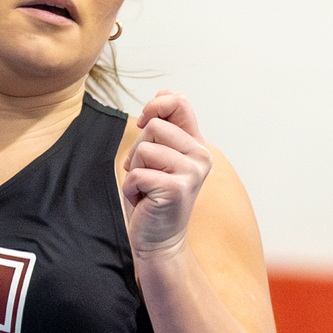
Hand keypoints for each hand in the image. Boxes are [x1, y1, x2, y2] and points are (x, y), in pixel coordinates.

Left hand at [121, 92, 211, 257]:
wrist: (158, 241)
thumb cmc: (154, 199)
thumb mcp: (159, 157)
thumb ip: (165, 126)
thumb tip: (165, 91)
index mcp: (197, 145)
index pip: (179, 102)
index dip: (156, 106)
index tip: (145, 121)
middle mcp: (201, 156)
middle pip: (154, 127)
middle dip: (139, 151)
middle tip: (148, 176)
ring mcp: (191, 172)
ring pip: (144, 149)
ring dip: (135, 170)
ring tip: (147, 189)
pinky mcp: (176, 188)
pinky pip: (137, 174)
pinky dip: (131, 189)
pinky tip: (143, 201)